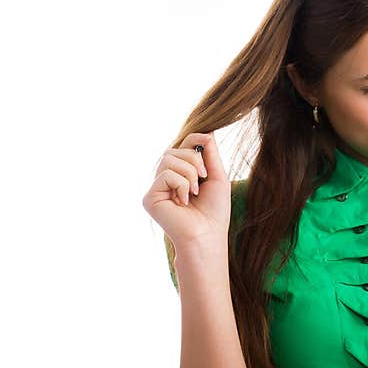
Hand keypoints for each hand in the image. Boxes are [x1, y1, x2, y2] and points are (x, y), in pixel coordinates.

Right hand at [142, 131, 231, 249]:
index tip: (207, 141)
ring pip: (169, 159)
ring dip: (189, 173)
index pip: (182, 146)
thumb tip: (207, 132)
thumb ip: (210, 155)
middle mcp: (166, 179)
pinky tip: (183, 202)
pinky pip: (166, 174)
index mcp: (181, 174)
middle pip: (175, 149)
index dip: (194, 139)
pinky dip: (181, 185)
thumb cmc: (215, 211)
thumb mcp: (217, 177)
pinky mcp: (150, 197)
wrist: (208, 235)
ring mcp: (157, 188)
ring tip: (194, 193)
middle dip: (194, 160)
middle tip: (203, 179)